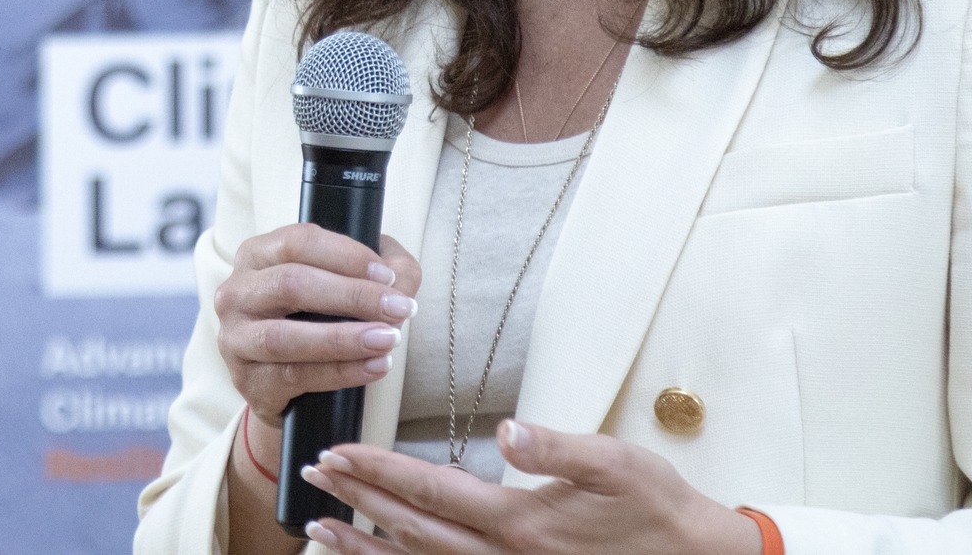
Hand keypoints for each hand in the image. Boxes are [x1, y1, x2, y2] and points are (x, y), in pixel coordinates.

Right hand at [214, 224, 421, 423]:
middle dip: (353, 296)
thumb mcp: (343, 285)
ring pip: (286, 336)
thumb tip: (402, 277)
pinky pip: (294, 376)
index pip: (297, 242)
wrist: (288, 385)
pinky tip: (374, 366)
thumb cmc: (317, 320)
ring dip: (344, 338)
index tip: (388, 275)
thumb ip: (382, 269)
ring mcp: (235, 339)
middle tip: (400, 309)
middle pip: (291, 284)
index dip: (345, 255)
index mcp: (256, 255)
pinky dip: (340, 372)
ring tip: (389, 339)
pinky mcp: (248, 381)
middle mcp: (236, 292)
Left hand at [295, 419, 762, 554]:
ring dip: (365, 548)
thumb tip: (510, 428)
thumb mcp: (616, 463)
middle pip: (411, 529)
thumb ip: (558, 446)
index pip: (430, 490)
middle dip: (358, 500)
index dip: (378, 470)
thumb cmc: (657, 510)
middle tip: (314, 474)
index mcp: (520, 521)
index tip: (338, 452)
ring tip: (321, 531)